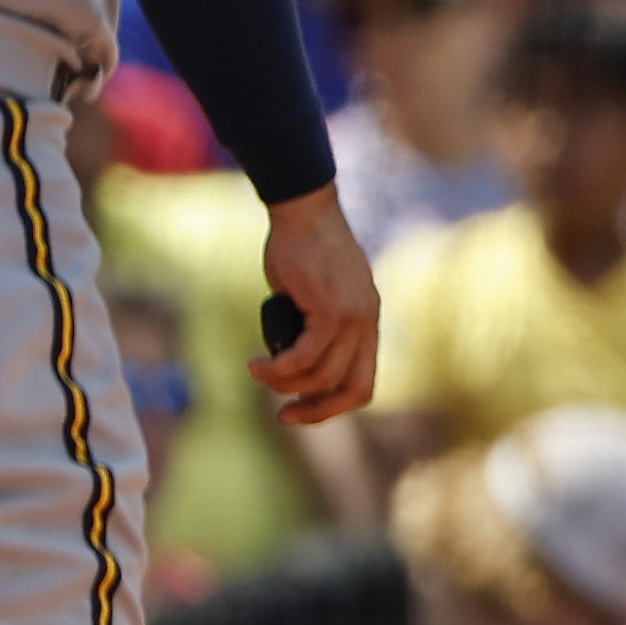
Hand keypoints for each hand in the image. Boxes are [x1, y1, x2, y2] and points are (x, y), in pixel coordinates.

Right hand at [253, 188, 380, 425]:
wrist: (303, 210)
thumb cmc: (301, 246)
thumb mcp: (315, 291)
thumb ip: (312, 323)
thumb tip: (293, 358)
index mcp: (368, 321)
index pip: (363, 381)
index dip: (335, 404)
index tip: (301, 406)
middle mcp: (367, 322)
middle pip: (353, 389)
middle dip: (317, 410)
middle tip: (284, 414)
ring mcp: (354, 316)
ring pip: (323, 375)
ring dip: (285, 384)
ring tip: (257, 371)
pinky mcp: (331, 308)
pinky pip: (306, 355)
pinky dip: (280, 367)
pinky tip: (259, 364)